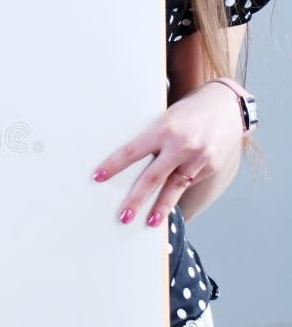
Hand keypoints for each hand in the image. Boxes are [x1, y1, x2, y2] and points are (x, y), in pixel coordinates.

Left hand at [92, 81, 244, 226]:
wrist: (228, 104)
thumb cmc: (190, 110)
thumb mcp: (166, 118)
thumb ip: (153, 138)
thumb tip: (132, 161)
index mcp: (164, 129)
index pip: (131, 151)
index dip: (113, 165)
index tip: (98, 177)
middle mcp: (181, 145)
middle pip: (152, 177)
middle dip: (136, 199)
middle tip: (123, 215)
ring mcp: (198, 158)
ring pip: (174, 188)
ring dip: (160, 208)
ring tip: (149, 221)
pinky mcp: (210, 166)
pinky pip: (188, 182)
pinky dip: (176, 193)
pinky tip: (167, 205)